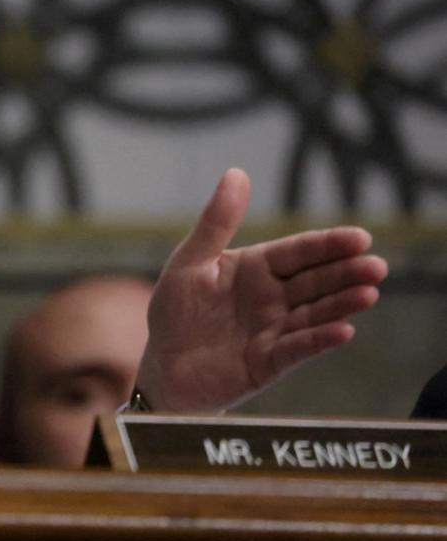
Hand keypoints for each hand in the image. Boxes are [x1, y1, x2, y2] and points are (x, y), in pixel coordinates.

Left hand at [138, 169, 387, 412]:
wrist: (163, 368)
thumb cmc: (175, 311)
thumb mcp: (190, 262)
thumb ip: (215, 222)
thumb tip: (237, 173)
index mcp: (256, 268)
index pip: (298, 252)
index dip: (328, 245)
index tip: (360, 237)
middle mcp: (273, 297)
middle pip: (316, 281)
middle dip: (346, 273)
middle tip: (376, 266)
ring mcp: (275, 330)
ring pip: (314, 313)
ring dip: (341, 304)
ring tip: (367, 294)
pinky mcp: (270, 362)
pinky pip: (298, 349)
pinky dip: (319, 340)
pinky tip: (343, 331)